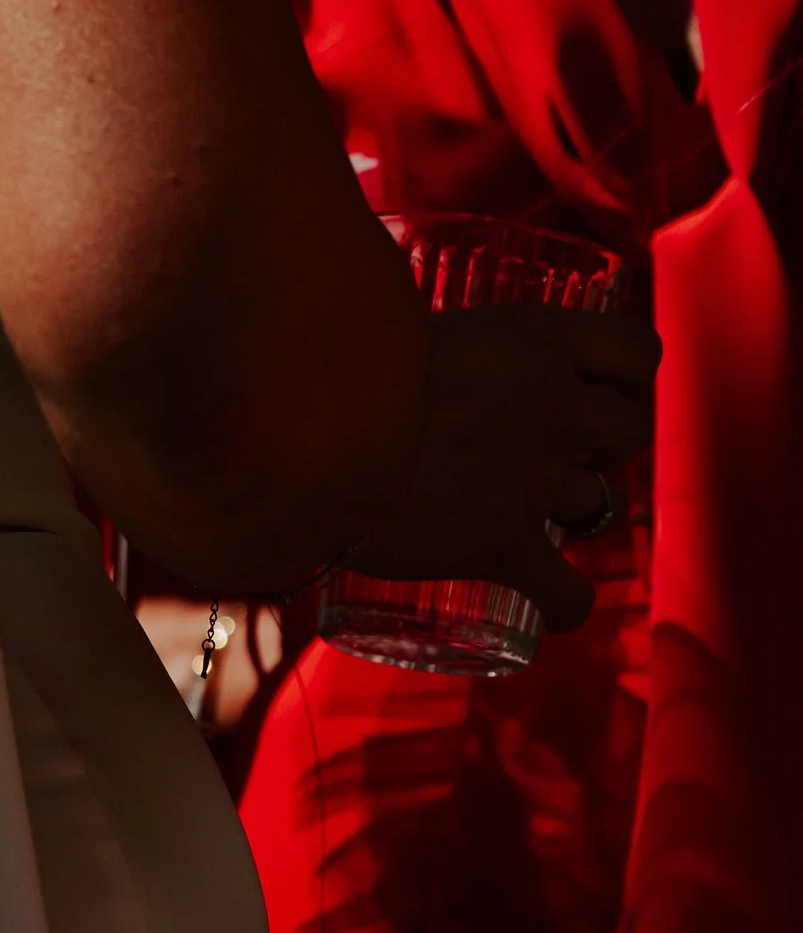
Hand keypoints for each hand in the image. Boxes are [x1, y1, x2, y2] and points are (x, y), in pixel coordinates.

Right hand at [338, 292, 656, 631]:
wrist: (294, 430)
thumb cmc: (335, 369)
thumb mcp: (414, 328)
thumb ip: (447, 348)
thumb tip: (408, 349)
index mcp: (538, 337)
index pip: (639, 351)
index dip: (627, 378)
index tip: (596, 391)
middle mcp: (551, 403)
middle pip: (628, 433)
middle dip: (598, 447)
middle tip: (548, 454)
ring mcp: (531, 478)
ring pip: (596, 506)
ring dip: (568, 512)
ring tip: (517, 511)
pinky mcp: (500, 544)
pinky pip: (568, 591)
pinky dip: (567, 603)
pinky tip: (554, 604)